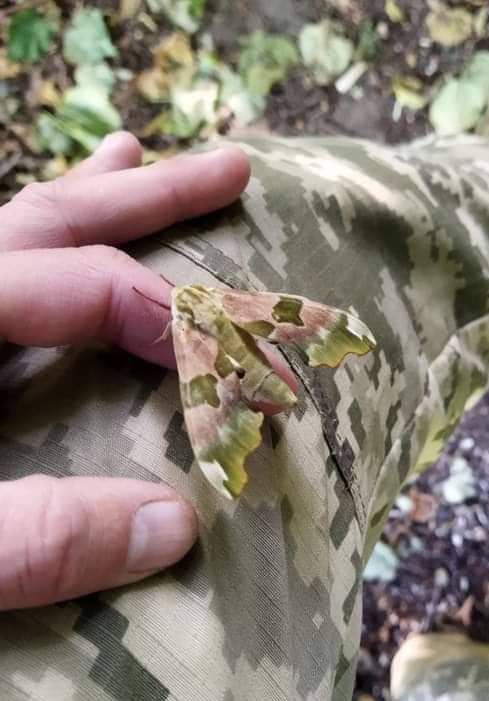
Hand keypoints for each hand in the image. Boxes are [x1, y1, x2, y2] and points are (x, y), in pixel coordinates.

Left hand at [0, 133, 253, 609]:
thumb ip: (37, 542)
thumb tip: (177, 526)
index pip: (87, 287)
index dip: (181, 326)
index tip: (253, 384)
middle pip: (50, 222)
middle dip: (149, 197)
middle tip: (235, 167)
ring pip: (13, 232)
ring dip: (85, 200)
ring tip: (145, 158)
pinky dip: (32, 248)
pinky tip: (48, 236)